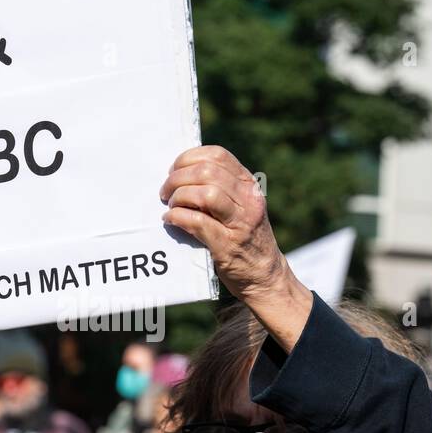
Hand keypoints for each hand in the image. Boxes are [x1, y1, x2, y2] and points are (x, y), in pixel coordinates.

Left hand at [160, 146, 283, 305]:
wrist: (265, 277)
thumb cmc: (245, 240)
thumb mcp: (241, 207)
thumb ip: (221, 189)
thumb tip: (180, 175)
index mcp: (249, 185)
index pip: (218, 155)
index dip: (189, 158)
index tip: (174, 170)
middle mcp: (249, 200)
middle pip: (207, 172)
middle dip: (177, 178)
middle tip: (165, 192)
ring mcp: (241, 223)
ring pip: (204, 193)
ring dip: (179, 197)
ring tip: (171, 206)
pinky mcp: (228, 245)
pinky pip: (198, 222)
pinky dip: (178, 218)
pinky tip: (171, 220)